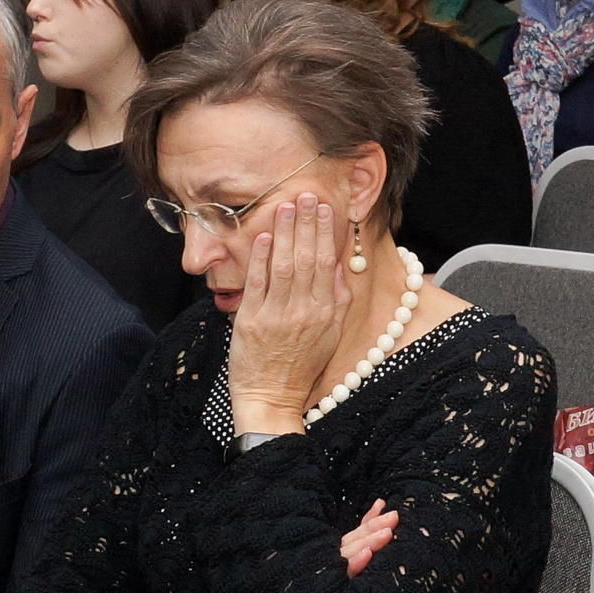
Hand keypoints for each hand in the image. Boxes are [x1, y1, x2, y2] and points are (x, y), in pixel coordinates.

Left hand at [225, 196, 348, 436]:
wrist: (272, 397)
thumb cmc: (301, 366)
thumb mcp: (331, 336)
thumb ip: (338, 302)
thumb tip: (342, 269)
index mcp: (326, 313)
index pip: (327, 264)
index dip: (326, 233)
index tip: (325, 208)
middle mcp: (304, 311)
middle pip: (307, 259)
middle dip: (306, 224)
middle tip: (306, 194)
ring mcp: (277, 315)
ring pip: (284, 266)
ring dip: (285, 233)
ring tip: (285, 205)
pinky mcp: (251, 321)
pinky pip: (258, 283)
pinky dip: (261, 258)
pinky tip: (264, 236)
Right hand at [340, 499, 396, 577]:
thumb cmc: (344, 586)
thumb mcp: (361, 557)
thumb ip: (368, 527)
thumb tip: (381, 502)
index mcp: (346, 549)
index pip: (360, 531)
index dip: (372, 517)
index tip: (382, 504)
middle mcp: (341, 556)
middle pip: (357, 538)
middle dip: (375, 526)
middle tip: (394, 517)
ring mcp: (337, 570)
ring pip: (352, 551)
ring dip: (369, 541)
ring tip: (386, 533)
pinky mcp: (337, 584)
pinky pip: (347, 572)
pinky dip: (355, 562)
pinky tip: (367, 554)